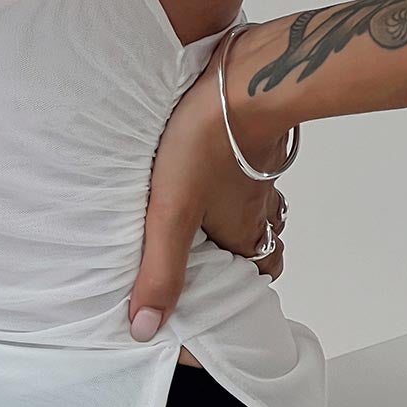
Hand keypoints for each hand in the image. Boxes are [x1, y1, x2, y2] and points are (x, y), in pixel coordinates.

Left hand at [126, 28, 291, 343]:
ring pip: (256, 203)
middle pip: (261, 241)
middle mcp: (260, 206)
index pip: (259, 275)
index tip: (215, 291)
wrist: (243, 79)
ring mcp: (260, 171)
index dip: (241, 286)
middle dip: (237, 251)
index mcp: (245, 233)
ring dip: (233, 212)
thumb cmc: (207, 145)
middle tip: (202, 254)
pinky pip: (247, 167)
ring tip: (197, 214)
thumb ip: (160, 271)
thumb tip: (146, 327)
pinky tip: (202, 164)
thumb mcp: (171, 216)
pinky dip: (231, 176)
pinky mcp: (251, 138)